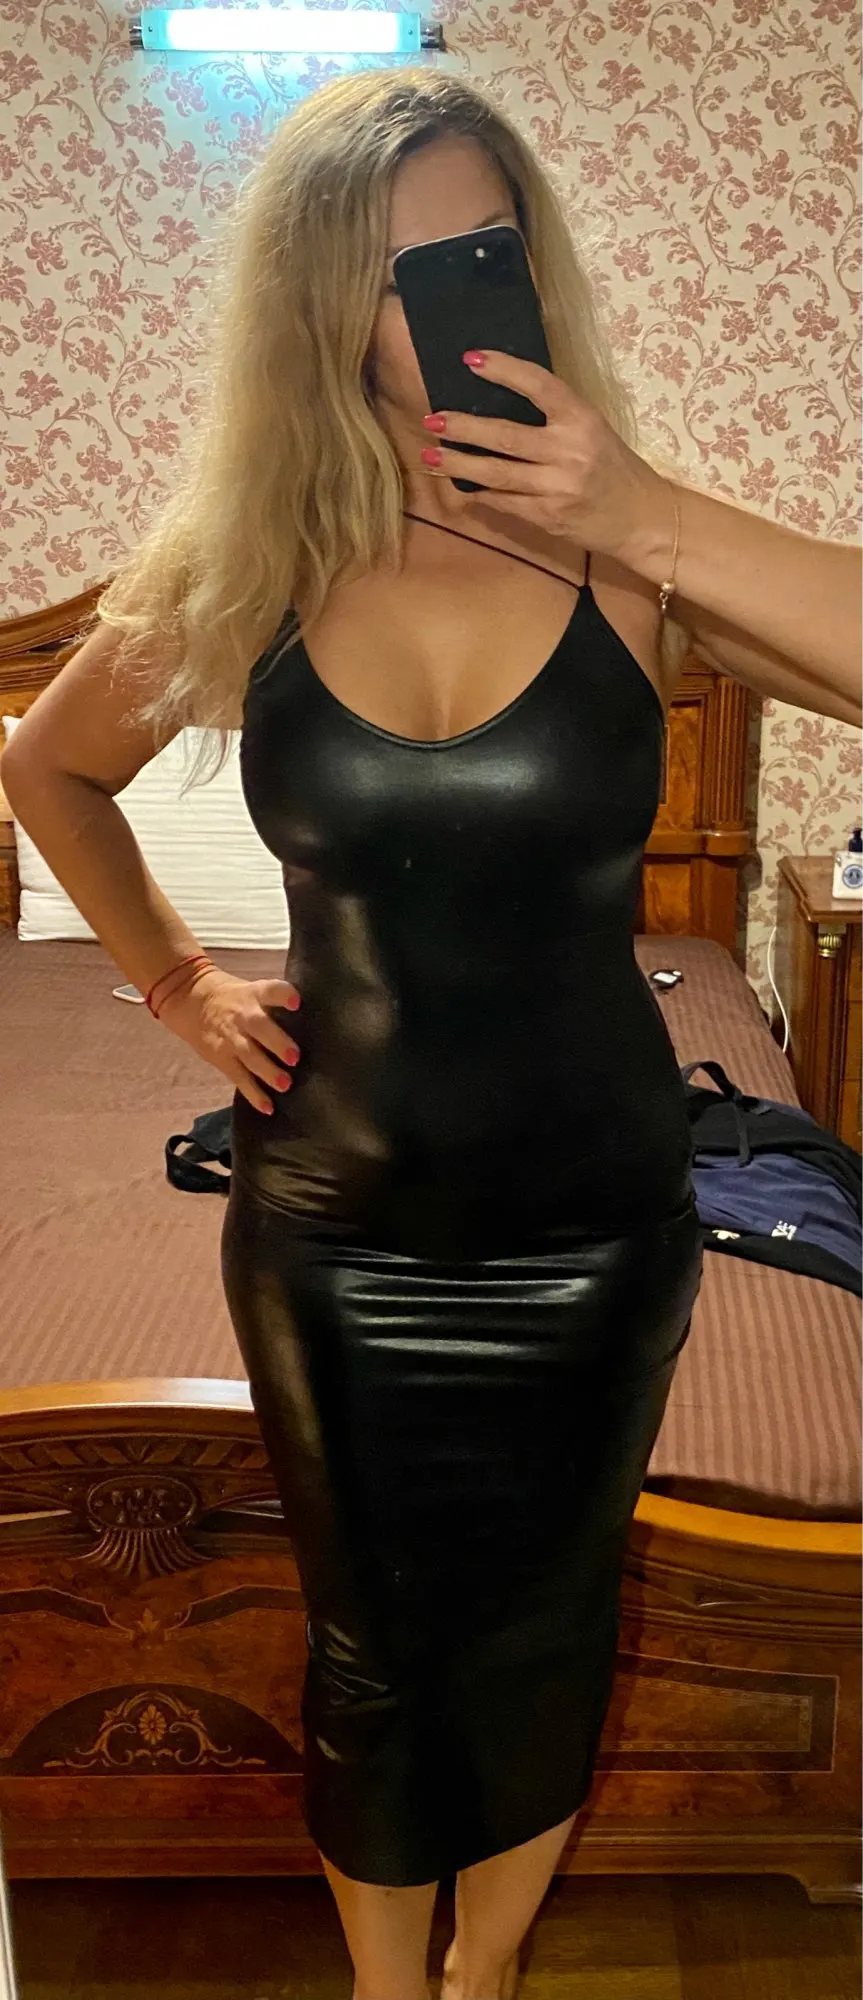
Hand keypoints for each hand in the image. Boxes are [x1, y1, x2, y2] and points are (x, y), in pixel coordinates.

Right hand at [157, 967, 300, 1115]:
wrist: (191, 1000)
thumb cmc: (237, 998)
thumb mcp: (254, 991)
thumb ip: (277, 1005)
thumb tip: (316, 1021)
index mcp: (255, 994)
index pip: (271, 990)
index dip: (283, 995)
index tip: (296, 1002)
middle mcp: (244, 1015)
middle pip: (259, 1027)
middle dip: (277, 1042)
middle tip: (295, 1058)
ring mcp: (231, 1038)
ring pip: (249, 1055)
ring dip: (267, 1071)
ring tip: (285, 1085)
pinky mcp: (222, 1058)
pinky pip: (239, 1077)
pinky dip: (253, 1094)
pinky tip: (268, 1107)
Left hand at [418, 349, 670, 563]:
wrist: (642, 519)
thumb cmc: (615, 468)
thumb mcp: (593, 430)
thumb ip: (555, 417)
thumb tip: (499, 402)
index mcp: (583, 419)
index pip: (539, 384)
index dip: (503, 370)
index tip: (471, 359)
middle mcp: (569, 450)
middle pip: (505, 435)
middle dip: (463, 428)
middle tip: (432, 419)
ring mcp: (557, 487)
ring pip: (496, 473)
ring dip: (459, 465)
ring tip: (430, 456)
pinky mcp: (548, 517)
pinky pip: (504, 502)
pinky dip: (481, 494)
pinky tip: (462, 488)